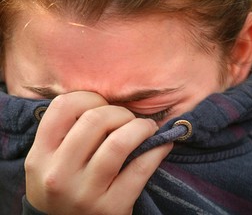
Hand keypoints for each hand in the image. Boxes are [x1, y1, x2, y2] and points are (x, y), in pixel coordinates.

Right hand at [25, 91, 172, 214]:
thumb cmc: (62, 188)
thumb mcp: (50, 162)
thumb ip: (67, 134)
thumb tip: (106, 103)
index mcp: (41, 156)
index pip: (64, 106)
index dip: (90, 97)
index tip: (104, 105)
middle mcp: (58, 174)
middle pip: (95, 119)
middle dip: (120, 112)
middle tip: (128, 119)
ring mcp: (85, 193)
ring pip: (119, 142)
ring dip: (141, 127)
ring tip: (147, 128)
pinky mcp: (111, 207)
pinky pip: (141, 168)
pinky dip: (157, 149)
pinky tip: (162, 144)